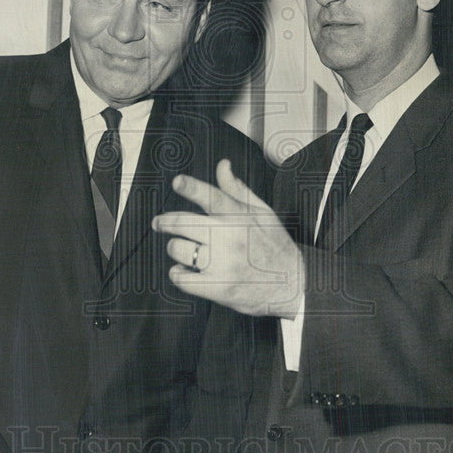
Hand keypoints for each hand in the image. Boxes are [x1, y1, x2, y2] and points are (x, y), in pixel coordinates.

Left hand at [153, 158, 304, 317]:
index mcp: (240, 217)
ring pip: (179, 249)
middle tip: (159, 222)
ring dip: (176, 248)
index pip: (213, 197)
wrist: (293, 284)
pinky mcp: (218, 287)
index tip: (177, 182)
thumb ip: (237, 189)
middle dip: (165, 221)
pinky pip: (182, 278)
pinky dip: (178, 274)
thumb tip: (222, 165)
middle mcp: (230, 239)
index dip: (192, 188)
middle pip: (184, 223)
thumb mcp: (262, 212)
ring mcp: (223, 264)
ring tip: (183, 249)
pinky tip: (184, 270)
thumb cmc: (274, 244)